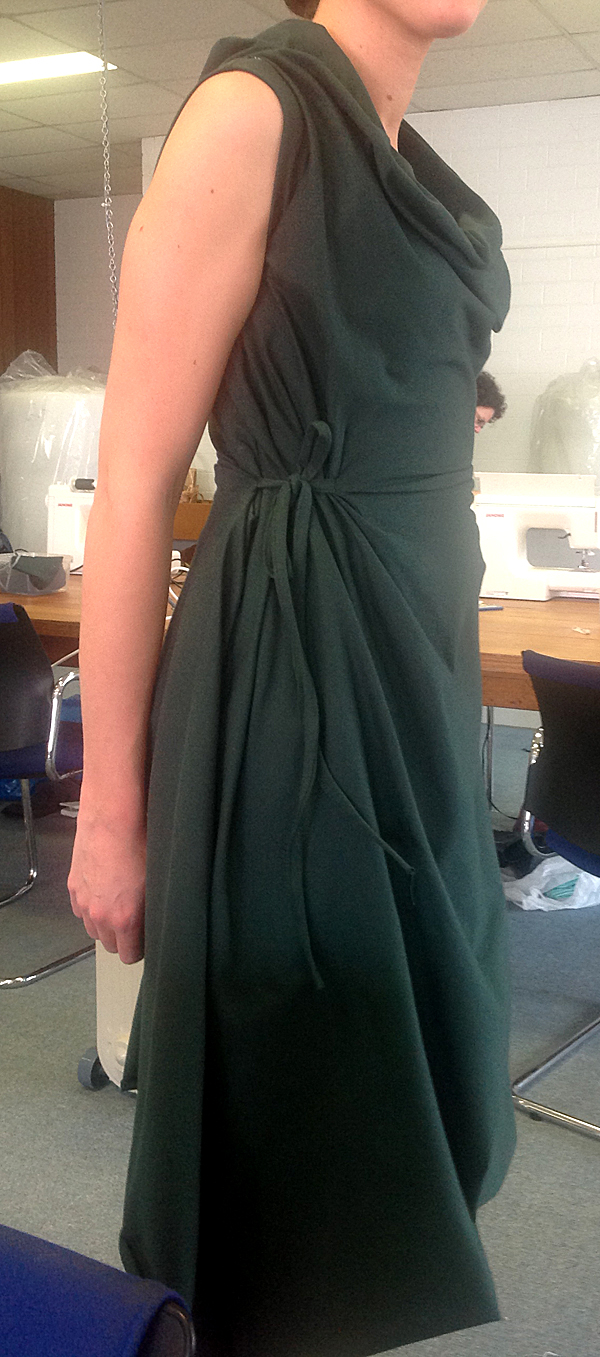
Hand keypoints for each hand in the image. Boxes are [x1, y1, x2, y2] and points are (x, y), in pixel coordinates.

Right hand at [68, 815, 145, 963]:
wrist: (112, 818)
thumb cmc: (139, 844)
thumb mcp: (156, 882)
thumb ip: (153, 911)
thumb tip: (156, 922)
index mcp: (125, 919)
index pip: (129, 955)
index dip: (140, 948)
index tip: (146, 939)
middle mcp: (100, 915)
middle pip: (109, 945)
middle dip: (122, 937)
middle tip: (134, 920)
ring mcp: (84, 902)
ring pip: (93, 928)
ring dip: (105, 923)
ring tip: (118, 903)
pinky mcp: (74, 887)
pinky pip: (81, 910)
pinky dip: (90, 907)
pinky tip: (103, 891)